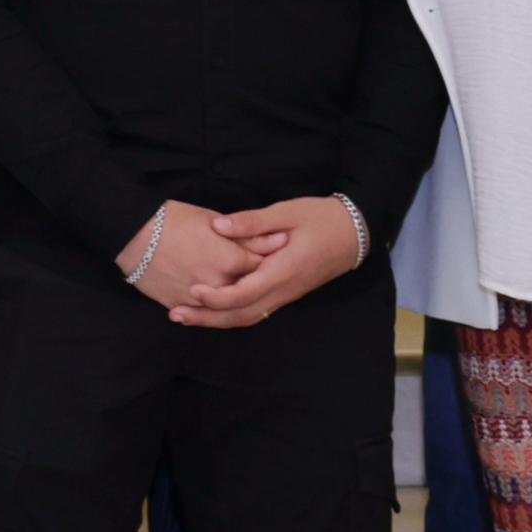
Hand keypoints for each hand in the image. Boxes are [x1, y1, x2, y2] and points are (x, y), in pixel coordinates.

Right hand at [117, 202, 253, 321]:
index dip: (264, 257)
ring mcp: (200, 300)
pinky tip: (203, 290)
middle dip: (249, 277)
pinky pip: (200, 311)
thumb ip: (249, 235)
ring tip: (217, 274)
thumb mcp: (213, 221)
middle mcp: (221, 286)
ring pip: (224, 303)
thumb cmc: (173, 220)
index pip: (261, 265)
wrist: (133, 236)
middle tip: (240, 263)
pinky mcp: (181, 306)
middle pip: (246, 286)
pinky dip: (205, 302)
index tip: (264, 251)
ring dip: (227, 291)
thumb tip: (280, 240)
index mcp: (233, 262)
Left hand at [185, 196, 369, 326]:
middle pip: (242, 315)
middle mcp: (283, 290)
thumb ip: (252, 222)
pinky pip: (257, 310)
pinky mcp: (286, 293)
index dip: (217, 297)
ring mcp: (286, 295)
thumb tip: (218, 226)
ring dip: (217, 320)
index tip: (192, 290)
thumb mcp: (287, 212)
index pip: (245, 294)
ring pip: (249, 316)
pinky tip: (214, 309)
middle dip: (208, 318)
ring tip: (187, 316)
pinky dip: (233, 314)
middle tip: (176, 314)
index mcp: (282, 271)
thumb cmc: (321, 219)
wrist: (355, 234)